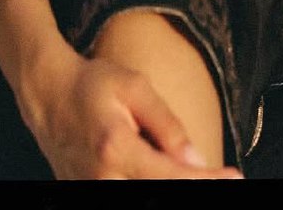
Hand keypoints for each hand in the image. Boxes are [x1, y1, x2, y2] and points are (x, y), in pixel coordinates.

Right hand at [16, 42, 243, 179]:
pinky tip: (168, 173)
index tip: (235, 177)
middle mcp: (102, 178)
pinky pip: (124, 195)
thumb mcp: (134, 87)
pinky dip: (148, 188)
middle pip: (157, 197)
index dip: (206, 181)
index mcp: (116, 148)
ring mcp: (90, 190)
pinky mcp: (84, 193)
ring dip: (170, 186)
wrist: (47, 92)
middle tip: (223, 178)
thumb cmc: (92, 83)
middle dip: (191, 187)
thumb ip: (166, 124)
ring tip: (196, 173)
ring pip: (142, 199)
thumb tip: (196, 159)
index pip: (172, 176)